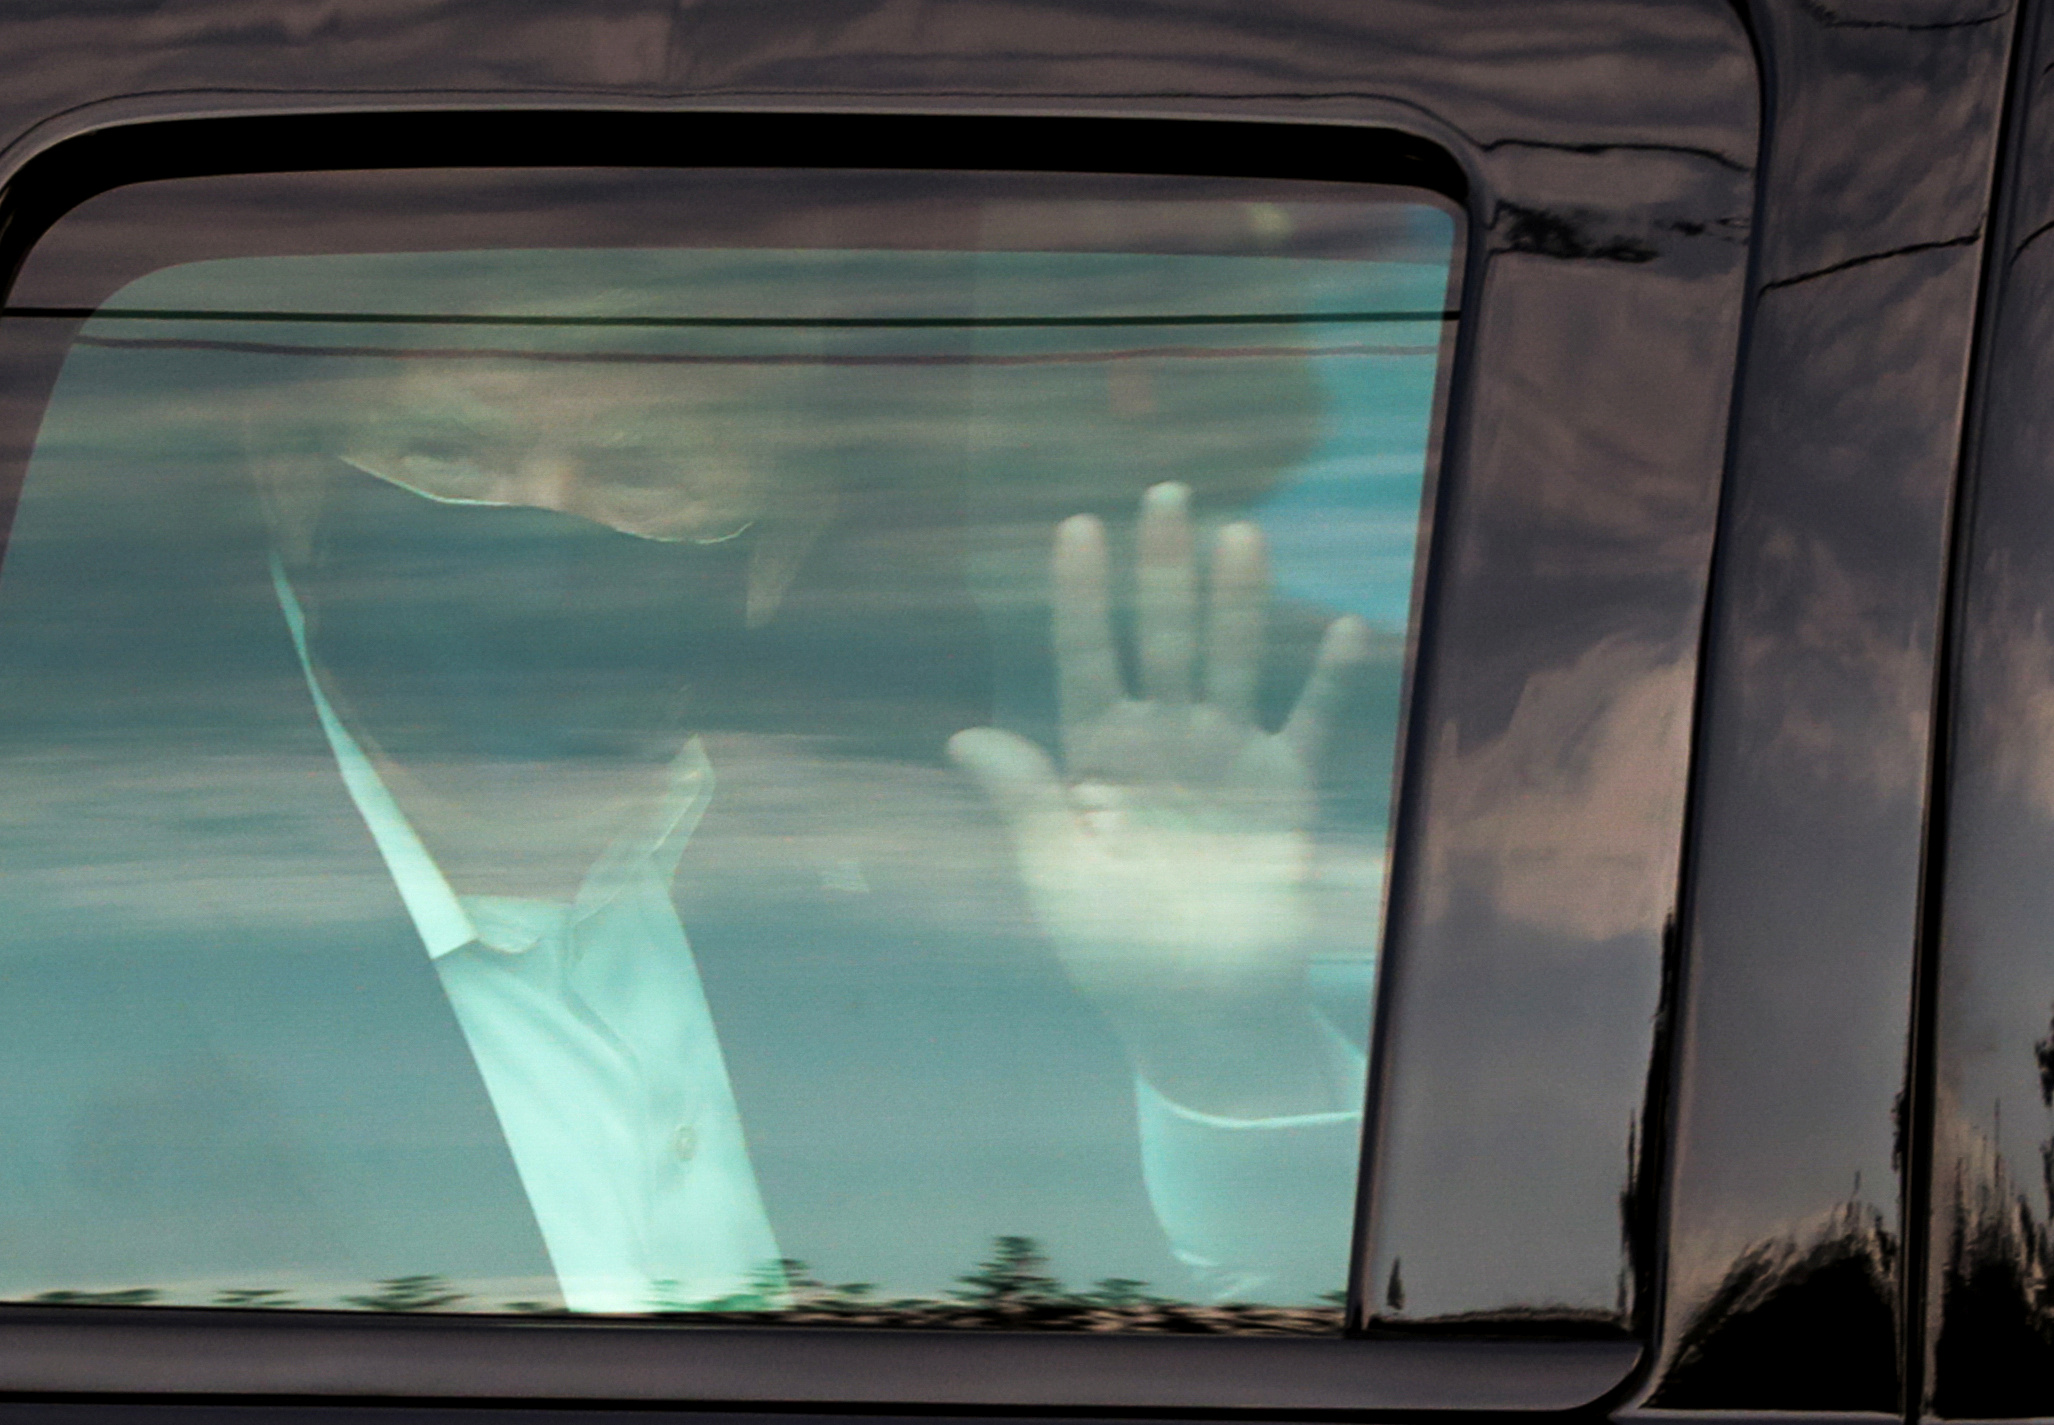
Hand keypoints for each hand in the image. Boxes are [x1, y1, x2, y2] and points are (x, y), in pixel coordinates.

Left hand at [950, 482, 1368, 1117]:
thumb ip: (1025, 803)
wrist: (1202, 1010)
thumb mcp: (1058, 878)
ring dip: (1238, 599)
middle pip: (1163, 637)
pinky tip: (1346, 625)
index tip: (1078, 527)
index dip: (1081, 596)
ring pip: (1232, 659)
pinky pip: (1309, 719)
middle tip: (1165, 493)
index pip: (1086, 657)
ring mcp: (1226, 757)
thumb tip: (964, 737)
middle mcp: (1162, 742)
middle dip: (1163, 568)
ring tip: (1240, 533)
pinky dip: (1329, 677)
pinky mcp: (1285, 788)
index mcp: (1096, 759)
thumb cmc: (1115, 952)